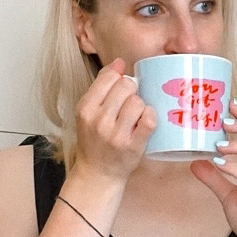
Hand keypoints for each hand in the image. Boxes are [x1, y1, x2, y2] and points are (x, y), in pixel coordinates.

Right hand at [74, 59, 155, 185]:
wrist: (98, 173)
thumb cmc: (95, 141)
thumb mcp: (89, 112)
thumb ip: (102, 86)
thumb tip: (119, 62)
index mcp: (85, 108)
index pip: (109, 76)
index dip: (120, 78)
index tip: (121, 88)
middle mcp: (98, 121)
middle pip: (126, 86)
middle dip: (132, 91)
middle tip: (129, 104)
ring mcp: (116, 135)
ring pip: (138, 102)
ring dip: (140, 106)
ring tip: (135, 116)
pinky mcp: (133, 146)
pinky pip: (149, 120)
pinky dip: (151, 117)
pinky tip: (145, 121)